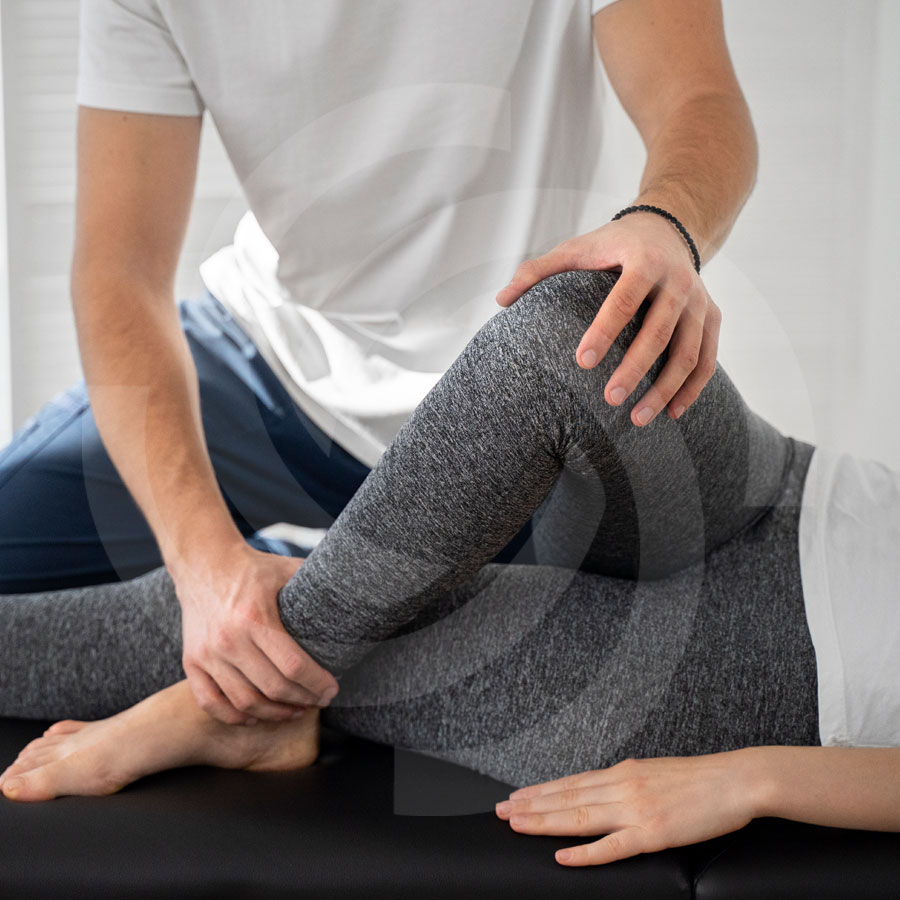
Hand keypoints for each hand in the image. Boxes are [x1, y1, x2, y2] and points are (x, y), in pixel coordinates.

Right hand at [174, 542, 339, 724]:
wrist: (203, 563)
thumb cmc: (253, 569)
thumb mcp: (287, 570)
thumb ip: (318, 583)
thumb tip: (358, 590)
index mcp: (255, 618)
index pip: (293, 666)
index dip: (317, 684)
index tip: (332, 689)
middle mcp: (228, 640)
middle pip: (272, 689)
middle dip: (303, 701)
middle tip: (319, 701)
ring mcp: (207, 654)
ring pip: (245, 703)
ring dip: (275, 714)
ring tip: (295, 710)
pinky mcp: (191, 662)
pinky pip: (211, 703)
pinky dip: (235, 717)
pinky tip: (255, 716)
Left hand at [495, 211, 720, 425]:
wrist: (669, 228)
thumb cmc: (612, 245)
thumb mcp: (575, 248)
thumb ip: (537, 271)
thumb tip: (500, 301)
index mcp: (643, 260)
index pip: (625, 299)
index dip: (605, 331)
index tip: (582, 362)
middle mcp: (678, 281)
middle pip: (660, 332)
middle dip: (636, 369)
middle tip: (609, 400)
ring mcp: (700, 302)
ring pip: (688, 353)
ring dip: (665, 389)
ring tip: (637, 419)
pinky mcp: (712, 318)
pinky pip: (706, 360)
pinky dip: (691, 389)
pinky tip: (670, 414)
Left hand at [495, 751, 757, 866]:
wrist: (735, 780)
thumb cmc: (699, 779)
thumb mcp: (653, 772)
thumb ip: (627, 782)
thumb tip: (603, 790)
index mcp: (623, 772)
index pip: (571, 782)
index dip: (541, 790)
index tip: (516, 795)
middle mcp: (622, 786)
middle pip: (567, 797)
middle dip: (531, 804)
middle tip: (500, 810)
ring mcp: (635, 809)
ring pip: (580, 817)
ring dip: (544, 821)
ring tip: (517, 824)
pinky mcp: (652, 833)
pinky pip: (612, 847)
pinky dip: (585, 853)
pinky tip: (563, 856)